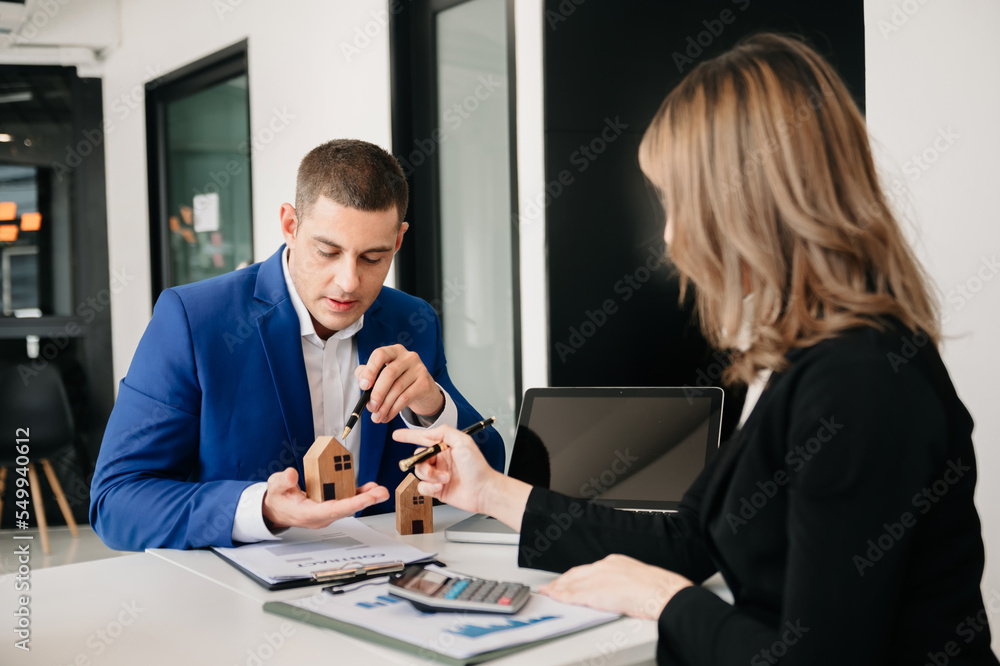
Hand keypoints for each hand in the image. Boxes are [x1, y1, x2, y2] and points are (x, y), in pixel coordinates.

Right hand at [261, 467, 388, 529]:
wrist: (277, 509)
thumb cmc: (278, 499)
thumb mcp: (275, 487)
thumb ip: (283, 481)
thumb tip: (292, 474)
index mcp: (308, 514)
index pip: (332, 510)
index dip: (351, 504)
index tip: (367, 499)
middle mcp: (321, 516)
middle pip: (346, 509)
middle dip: (365, 501)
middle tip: (381, 493)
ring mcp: (326, 513)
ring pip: (349, 506)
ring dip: (366, 498)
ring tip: (380, 490)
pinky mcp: (330, 506)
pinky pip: (347, 501)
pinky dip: (359, 495)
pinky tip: (370, 488)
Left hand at [356, 345, 443, 423]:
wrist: (424, 391)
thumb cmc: (399, 381)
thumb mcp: (383, 375)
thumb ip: (368, 374)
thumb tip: (362, 382)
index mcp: (394, 351)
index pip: (380, 355)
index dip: (370, 370)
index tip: (364, 386)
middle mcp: (408, 357)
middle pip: (389, 373)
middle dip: (377, 393)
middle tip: (371, 407)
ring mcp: (419, 369)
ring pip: (397, 388)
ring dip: (384, 406)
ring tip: (377, 416)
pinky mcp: (425, 383)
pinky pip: (405, 398)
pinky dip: (393, 410)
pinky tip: (387, 416)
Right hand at [392, 426, 530, 529]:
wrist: (483, 491)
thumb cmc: (477, 467)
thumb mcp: (463, 442)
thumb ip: (444, 432)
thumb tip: (428, 431)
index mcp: (445, 446)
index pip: (423, 438)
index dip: (409, 436)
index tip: (396, 435)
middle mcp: (441, 459)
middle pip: (418, 457)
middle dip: (420, 462)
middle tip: (430, 467)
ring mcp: (438, 474)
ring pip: (419, 472)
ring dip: (430, 476)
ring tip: (445, 479)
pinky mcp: (437, 489)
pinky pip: (422, 487)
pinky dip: (430, 488)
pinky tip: (441, 487)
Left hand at [538, 554, 692, 619]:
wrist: (664, 592)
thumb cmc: (659, 589)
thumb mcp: (638, 577)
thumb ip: (624, 580)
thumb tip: (620, 590)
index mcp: (616, 562)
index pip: (588, 569)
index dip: (575, 576)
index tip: (567, 580)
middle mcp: (605, 567)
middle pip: (576, 574)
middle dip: (562, 581)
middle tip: (551, 586)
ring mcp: (599, 579)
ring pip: (572, 584)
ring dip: (557, 589)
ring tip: (548, 592)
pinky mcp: (596, 593)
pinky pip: (573, 595)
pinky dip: (561, 596)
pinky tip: (554, 597)